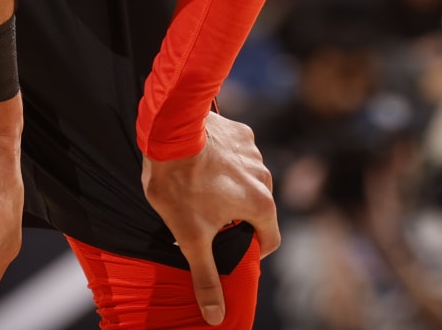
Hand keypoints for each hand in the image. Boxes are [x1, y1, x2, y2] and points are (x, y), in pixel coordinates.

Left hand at [142, 112, 280, 325]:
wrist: (171, 130)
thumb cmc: (181, 186)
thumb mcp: (191, 238)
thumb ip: (206, 277)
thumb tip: (216, 316)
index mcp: (261, 205)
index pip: (269, 240)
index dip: (250, 250)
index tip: (229, 248)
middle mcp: (265, 177)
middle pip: (257, 209)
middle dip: (236, 217)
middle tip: (206, 218)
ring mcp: (254, 152)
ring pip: (248, 180)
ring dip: (231, 187)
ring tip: (199, 186)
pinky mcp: (240, 131)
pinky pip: (238, 154)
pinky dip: (225, 160)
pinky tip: (201, 161)